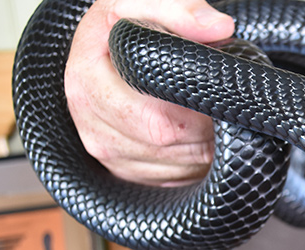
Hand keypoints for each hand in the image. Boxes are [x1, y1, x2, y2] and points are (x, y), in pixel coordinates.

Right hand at [65, 0, 233, 185]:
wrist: (111, 47)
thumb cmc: (129, 26)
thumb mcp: (146, 2)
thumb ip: (181, 9)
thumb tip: (217, 28)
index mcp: (87, 77)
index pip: (153, 113)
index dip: (193, 107)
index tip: (210, 94)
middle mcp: (90, 118)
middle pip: (164, 141)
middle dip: (202, 127)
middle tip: (217, 105)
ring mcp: (106, 148)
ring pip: (173, 163)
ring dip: (202, 145)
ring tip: (207, 116)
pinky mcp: (123, 169)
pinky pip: (171, 176)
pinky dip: (193, 160)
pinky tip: (196, 136)